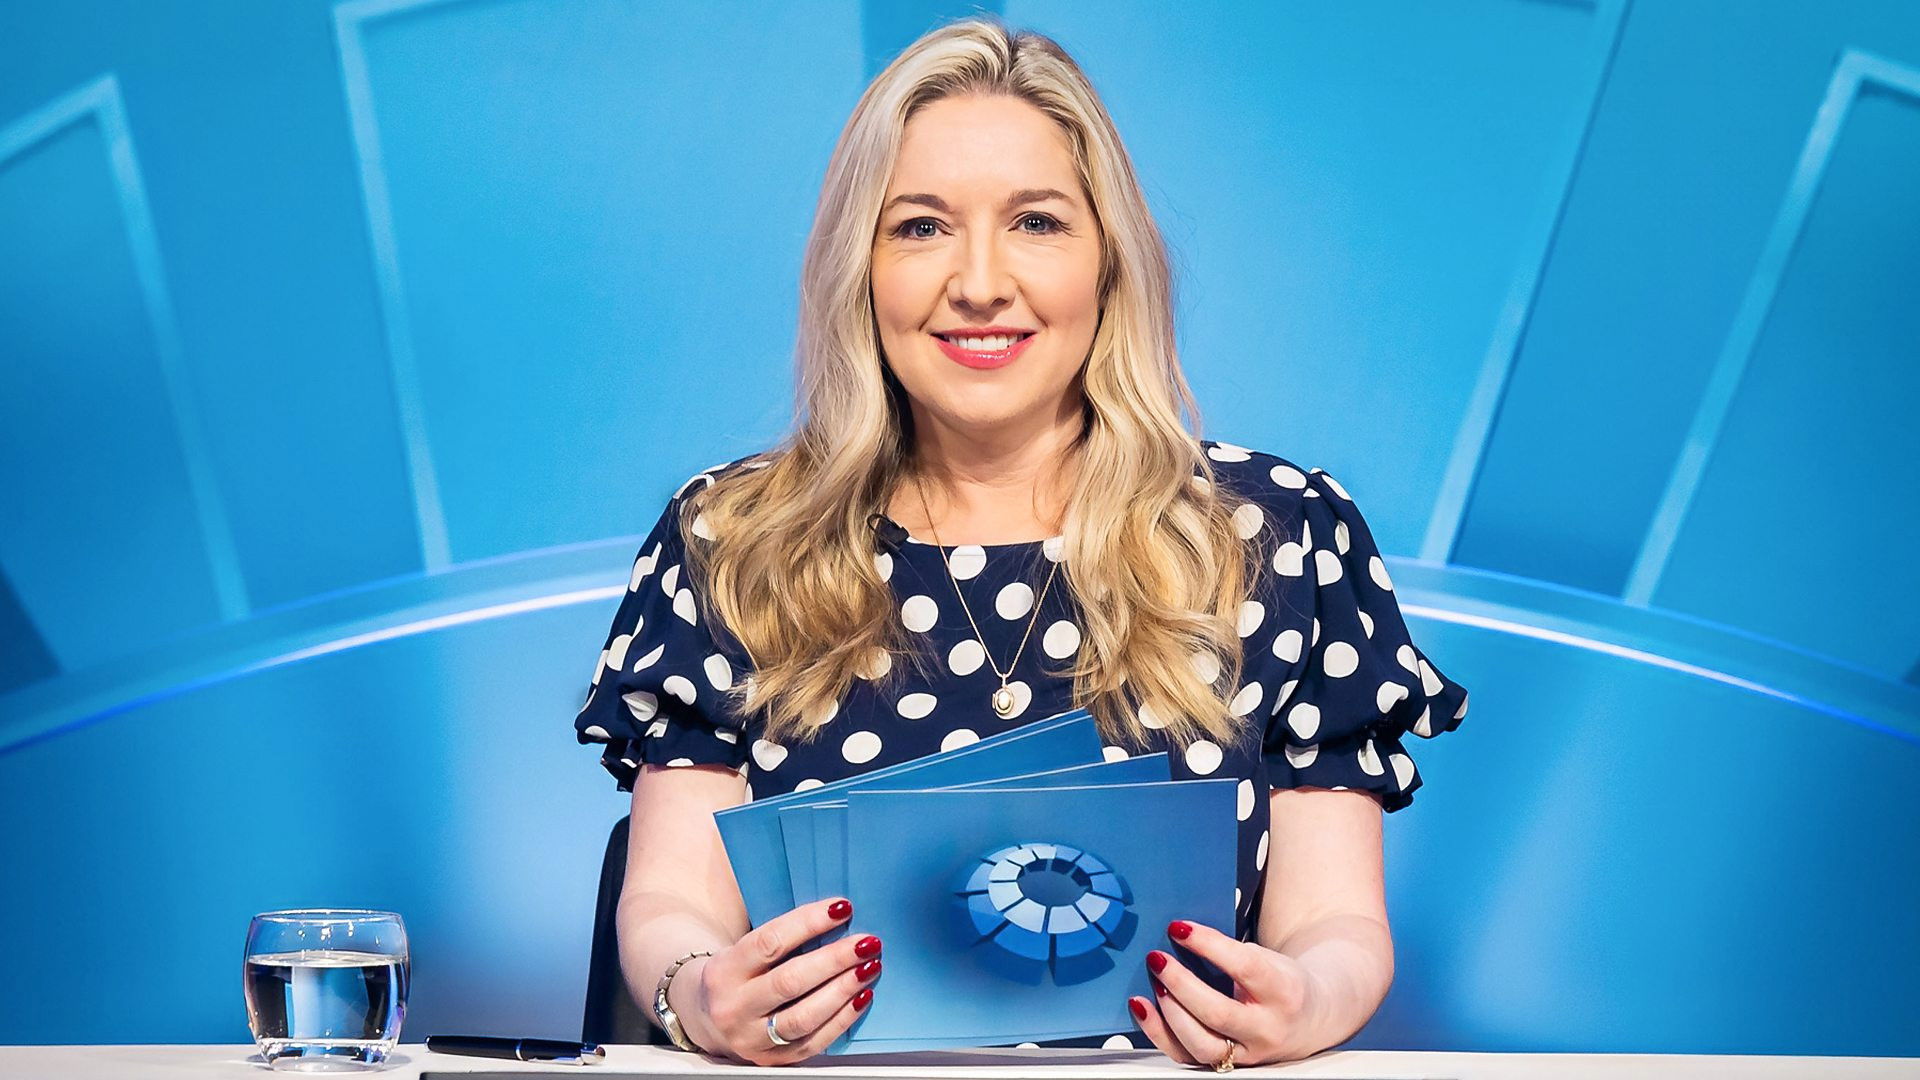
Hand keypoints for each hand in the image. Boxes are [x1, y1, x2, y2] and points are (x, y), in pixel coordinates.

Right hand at [675, 897, 882, 1064]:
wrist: (704, 1018)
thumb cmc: (735, 975)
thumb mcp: (741, 951)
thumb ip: (780, 940)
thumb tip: (837, 918)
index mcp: (725, 970)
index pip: (770, 942)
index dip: (809, 923)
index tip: (842, 908)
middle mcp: (733, 1007)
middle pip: (790, 982)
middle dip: (835, 960)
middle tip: (867, 943)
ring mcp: (750, 1038)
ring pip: (804, 1017)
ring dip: (843, 990)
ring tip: (869, 968)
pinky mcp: (771, 1059)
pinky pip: (813, 1042)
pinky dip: (842, 1019)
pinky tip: (861, 998)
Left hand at [1126, 919, 1322, 1067]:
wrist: (1310, 1019)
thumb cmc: (1281, 983)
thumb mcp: (1268, 960)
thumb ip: (1230, 953)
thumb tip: (1178, 938)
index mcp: (1283, 992)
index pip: (1243, 967)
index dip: (1208, 945)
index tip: (1179, 928)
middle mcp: (1267, 1028)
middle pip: (1217, 1012)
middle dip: (1180, 984)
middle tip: (1157, 959)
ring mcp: (1248, 1053)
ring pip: (1201, 1043)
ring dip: (1169, 1012)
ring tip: (1154, 982)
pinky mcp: (1227, 1065)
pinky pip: (1187, 1057)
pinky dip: (1159, 1032)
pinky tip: (1143, 1008)